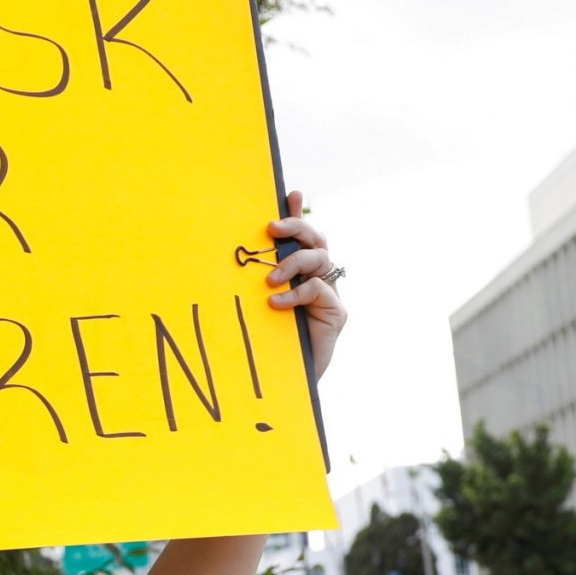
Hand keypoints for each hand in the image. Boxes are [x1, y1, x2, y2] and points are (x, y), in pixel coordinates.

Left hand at [265, 190, 346, 382]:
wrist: (287, 381)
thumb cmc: (269, 343)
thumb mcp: (259, 306)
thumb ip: (258, 281)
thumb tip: (238, 259)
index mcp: (302, 273)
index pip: (303, 237)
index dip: (297, 214)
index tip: (290, 193)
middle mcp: (320, 279)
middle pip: (317, 240)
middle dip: (297, 226)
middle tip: (272, 228)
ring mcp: (330, 295)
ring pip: (321, 259)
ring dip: (294, 262)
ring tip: (270, 280)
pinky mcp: (336, 313)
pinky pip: (317, 289)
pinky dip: (296, 293)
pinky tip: (276, 303)